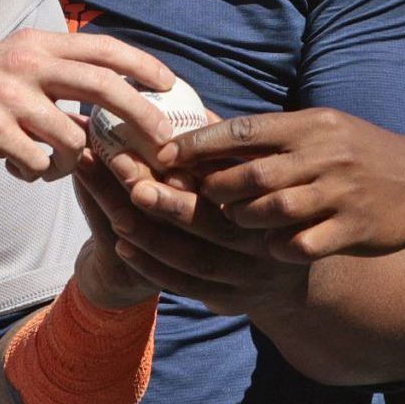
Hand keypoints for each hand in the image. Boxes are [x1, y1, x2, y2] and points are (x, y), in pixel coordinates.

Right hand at [0, 30, 176, 179]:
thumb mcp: (11, 73)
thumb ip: (54, 82)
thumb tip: (104, 109)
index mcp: (35, 45)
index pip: (103, 48)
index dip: (142, 65)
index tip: (171, 86)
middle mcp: (25, 63)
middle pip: (104, 85)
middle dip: (142, 116)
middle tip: (164, 143)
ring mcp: (8, 96)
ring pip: (73, 137)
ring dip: (72, 161)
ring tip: (50, 164)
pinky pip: (39, 162)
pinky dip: (37, 173)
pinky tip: (16, 167)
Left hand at [75, 151, 307, 316]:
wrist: (287, 281)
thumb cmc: (260, 209)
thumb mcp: (257, 176)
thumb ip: (224, 148)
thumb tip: (181, 101)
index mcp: (277, 202)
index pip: (242, 180)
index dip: (201, 166)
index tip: (162, 151)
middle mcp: (268, 242)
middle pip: (217, 224)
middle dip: (172, 205)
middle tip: (133, 184)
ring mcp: (251, 277)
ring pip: (197, 260)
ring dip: (153, 236)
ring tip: (117, 213)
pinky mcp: (232, 302)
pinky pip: (188, 286)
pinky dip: (152, 266)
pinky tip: (121, 243)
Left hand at [153, 108, 404, 260]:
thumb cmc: (363, 155)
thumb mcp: (323, 131)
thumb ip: (273, 136)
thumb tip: (209, 134)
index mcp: (311, 125)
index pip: (243, 130)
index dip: (199, 145)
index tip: (163, 156)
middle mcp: (324, 155)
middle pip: (250, 175)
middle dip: (211, 190)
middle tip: (187, 199)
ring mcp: (340, 193)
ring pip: (270, 211)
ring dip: (241, 221)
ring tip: (229, 223)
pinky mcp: (354, 229)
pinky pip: (301, 244)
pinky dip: (279, 248)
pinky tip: (271, 248)